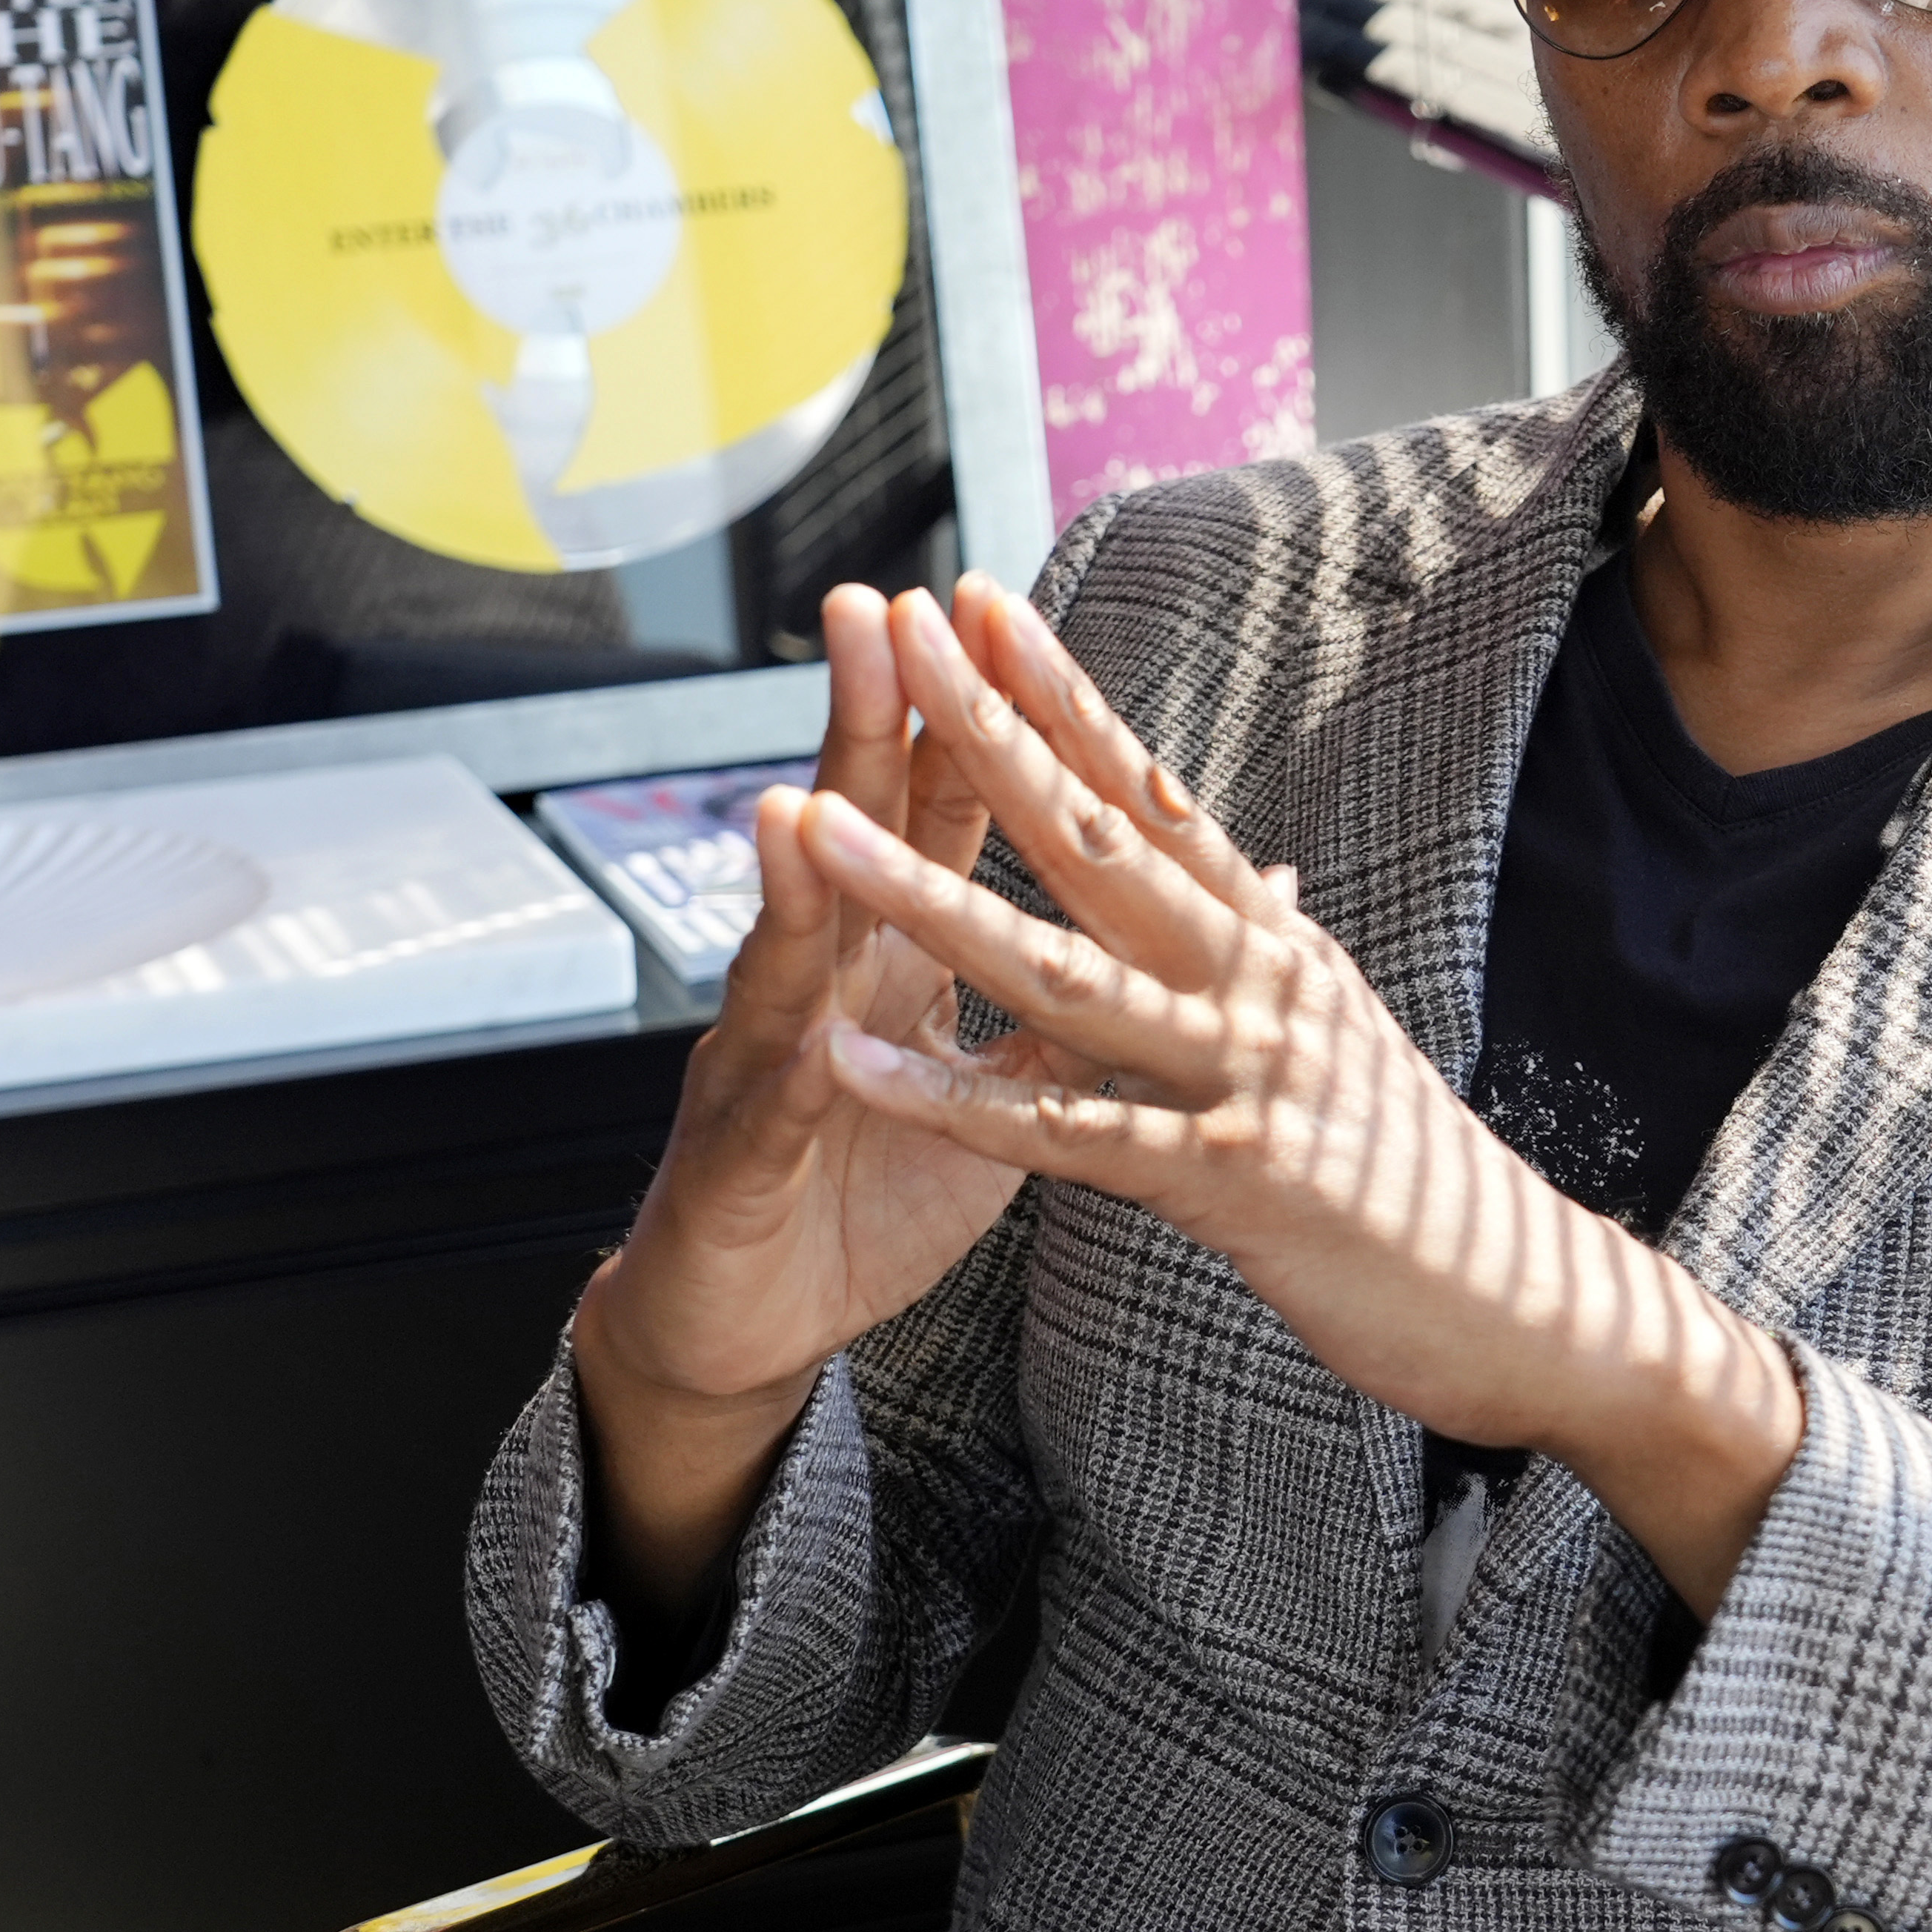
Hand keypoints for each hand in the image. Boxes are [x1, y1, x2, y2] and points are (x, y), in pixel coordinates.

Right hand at [568, 582, 1087, 1620]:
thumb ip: (1070, 999)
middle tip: (873, 612)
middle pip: (848, 833)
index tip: (989, 610)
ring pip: (787, 949)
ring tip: (800, 797)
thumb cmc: (871, 1191)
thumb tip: (1192, 922)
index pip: (933, 815)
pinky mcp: (739, 1154)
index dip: (965, 719)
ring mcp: (768, 1058)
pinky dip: (781, 1055)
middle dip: (861, 726)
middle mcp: (823, 983)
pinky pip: (766, 1099)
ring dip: (794, 876)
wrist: (757, 1321)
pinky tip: (788, 1027)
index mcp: (892, 959)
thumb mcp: (999, 1089)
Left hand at [793, 579, 1806, 1611]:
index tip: (983, 602)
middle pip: (1101, 840)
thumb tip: (1260, 875)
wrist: (1525, 1304)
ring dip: (929, 898)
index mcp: (1273, 940)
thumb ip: (1277, 955)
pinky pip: (1063, 1131)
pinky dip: (950, 1098)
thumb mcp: (1340, 1039)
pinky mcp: (1229, 1179)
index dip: (1064, 695)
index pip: (1151, 792)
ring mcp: (1246, 1073)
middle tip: (907, 631)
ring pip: (1061, 973)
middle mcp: (1261, 980)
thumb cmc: (1416, 1180)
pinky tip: (853, 1060)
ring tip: (820, 830)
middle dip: (994, 732)